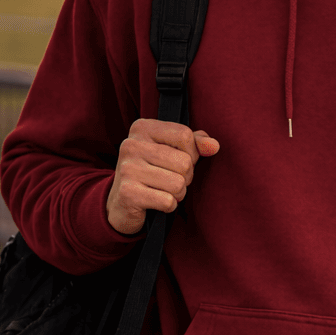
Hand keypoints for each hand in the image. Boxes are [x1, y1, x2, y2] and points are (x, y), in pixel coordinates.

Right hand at [106, 118, 219, 234]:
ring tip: (164, 191)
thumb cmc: (152, 172)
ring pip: (178, 183)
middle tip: (170, 180)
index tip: (178, 161)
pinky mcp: (128, 193)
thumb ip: (195, 143)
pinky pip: (168, 201)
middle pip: (185, 162)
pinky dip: (169, 206)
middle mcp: (131, 145)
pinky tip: (156, 202)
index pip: (185, 136)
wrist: (121, 204)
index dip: (192, 153)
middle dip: (186, 176)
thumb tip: (214, 145)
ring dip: (178, 193)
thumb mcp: (172, 150)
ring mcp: (127, 169)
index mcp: (142, 128)